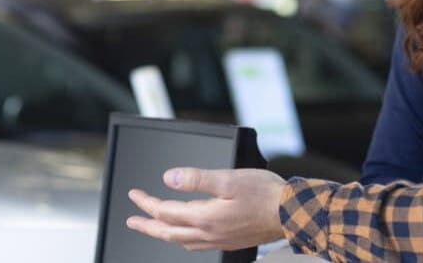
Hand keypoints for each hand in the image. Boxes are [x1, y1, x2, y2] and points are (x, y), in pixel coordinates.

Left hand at [125, 167, 287, 250]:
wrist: (291, 213)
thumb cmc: (265, 194)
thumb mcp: (227, 179)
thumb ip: (196, 179)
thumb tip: (169, 178)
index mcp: (205, 216)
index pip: (166, 211)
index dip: (146, 202)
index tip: (134, 195)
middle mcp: (209, 233)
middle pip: (168, 232)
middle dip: (146, 225)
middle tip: (131, 221)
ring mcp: (219, 240)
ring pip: (181, 241)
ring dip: (163, 234)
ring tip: (153, 228)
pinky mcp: (229, 241)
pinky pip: (197, 245)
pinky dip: (183, 239)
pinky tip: (185, 235)